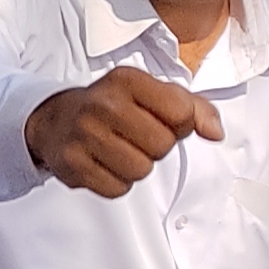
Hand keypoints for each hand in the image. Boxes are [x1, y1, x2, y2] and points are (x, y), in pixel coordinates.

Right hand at [25, 65, 223, 193]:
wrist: (55, 120)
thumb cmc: (113, 107)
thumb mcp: (153, 94)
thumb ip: (195, 108)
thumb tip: (214, 133)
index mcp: (127, 80)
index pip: (182, 112)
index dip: (179, 123)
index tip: (160, 118)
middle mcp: (102, 103)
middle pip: (162, 145)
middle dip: (155, 147)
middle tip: (135, 136)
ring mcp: (83, 133)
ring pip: (141, 170)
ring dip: (136, 166)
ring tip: (119, 150)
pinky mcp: (71, 163)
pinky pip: (117, 188)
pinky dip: (116, 182)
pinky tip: (104, 163)